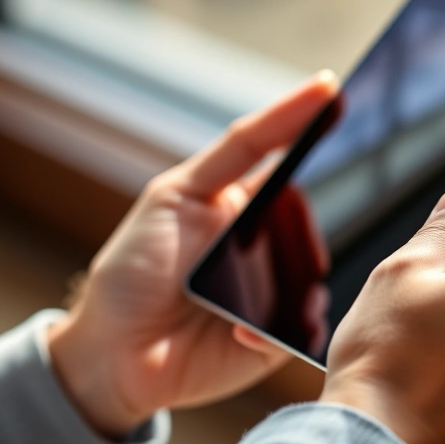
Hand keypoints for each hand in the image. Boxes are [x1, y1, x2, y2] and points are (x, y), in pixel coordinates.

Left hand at [48, 71, 337, 436]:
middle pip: (306, 219)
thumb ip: (232, 156)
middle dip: (309, 221)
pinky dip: (279, 327)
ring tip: (268, 285)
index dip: (306, 122)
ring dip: (297, 277)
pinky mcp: (273, 339)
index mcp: (241, 204)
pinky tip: (246, 330)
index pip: (283, 156)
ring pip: (313, 273)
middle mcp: (262, 244)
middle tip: (295, 223)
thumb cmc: (134, 268)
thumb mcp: (175, 194)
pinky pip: (300, 328)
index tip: (331, 89)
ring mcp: (272, 291)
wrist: (112, 354)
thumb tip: (290, 117)